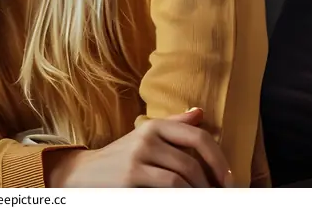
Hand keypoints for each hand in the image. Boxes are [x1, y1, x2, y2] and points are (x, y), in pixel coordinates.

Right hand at [47, 109, 232, 188]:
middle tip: (219, 198)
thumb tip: (200, 112)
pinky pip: (165, 193)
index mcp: (155, 126)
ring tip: (203, 202)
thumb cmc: (120, 158)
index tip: (228, 178)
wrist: (83, 175)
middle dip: (210, 185)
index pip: (197, 136)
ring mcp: (137, 160)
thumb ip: (173, 125)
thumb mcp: (145, 137)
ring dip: (197, 195)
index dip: (218, 159)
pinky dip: (180, 199)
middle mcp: (146, 138)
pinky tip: (184, 202)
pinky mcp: (129, 181)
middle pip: (191, 163)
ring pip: (180, 181)